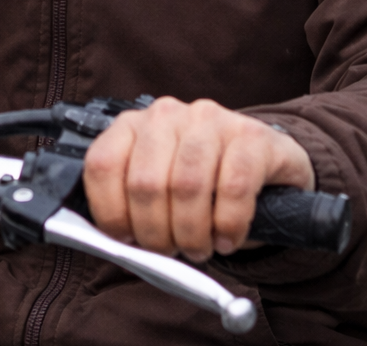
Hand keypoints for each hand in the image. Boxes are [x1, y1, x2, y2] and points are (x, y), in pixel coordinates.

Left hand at [82, 96, 314, 262]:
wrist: (263, 168)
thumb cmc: (201, 187)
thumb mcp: (158, 191)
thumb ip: (131, 208)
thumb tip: (116, 246)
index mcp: (133, 124)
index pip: (103, 165)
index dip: (111, 214)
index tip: (128, 242)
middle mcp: (168, 114)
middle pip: (146, 183)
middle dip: (156, 234)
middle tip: (172, 251)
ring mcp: (211, 119)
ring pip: (187, 185)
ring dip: (192, 233)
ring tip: (199, 248)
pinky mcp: (252, 135)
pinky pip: (234, 187)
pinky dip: (228, 225)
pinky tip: (227, 238)